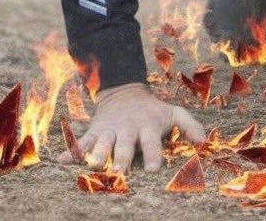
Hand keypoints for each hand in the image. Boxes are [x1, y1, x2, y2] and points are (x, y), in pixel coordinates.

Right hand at [61, 82, 205, 172]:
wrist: (124, 92)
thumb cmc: (153, 110)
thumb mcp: (173, 113)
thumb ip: (190, 126)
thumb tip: (204, 143)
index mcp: (147, 126)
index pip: (151, 142)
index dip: (153, 154)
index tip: (153, 168)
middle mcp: (127, 129)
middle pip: (124, 146)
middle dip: (122, 159)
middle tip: (120, 172)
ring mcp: (110, 130)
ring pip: (102, 144)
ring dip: (98, 156)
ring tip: (94, 167)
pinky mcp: (95, 131)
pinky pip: (82, 142)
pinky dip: (72, 150)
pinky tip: (62, 161)